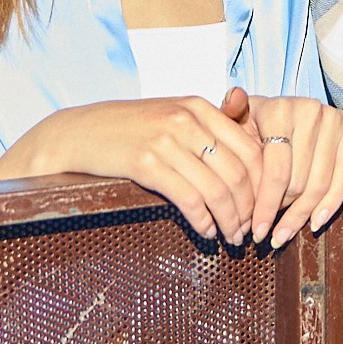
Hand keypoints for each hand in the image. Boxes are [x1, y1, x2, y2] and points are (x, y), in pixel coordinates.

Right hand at [1, 88, 271, 243]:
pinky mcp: (145, 163)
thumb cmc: (129, 128)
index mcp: (198, 106)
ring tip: (232, 237)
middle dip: (250, 208)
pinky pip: (189, 200)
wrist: (78, 133)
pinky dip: (203, 222)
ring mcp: (166, 140)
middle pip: (238, 172)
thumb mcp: (171, 115)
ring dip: (230, 221)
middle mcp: (186, 119)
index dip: (264, 183)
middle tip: (251, 231)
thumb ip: (210, 126)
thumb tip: (254, 150)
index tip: (264, 206)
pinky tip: (205, 233)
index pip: (250, 147)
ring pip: (217, 190)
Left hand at [244, 93, 342, 246]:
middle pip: (299, 181)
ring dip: (302, 216)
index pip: (276, 170)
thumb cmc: (256, 123)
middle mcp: (309, 110)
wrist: (286, 110)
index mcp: (279, 109)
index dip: (266, 205)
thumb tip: (234, 96)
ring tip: (285, 234)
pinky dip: (330, 204)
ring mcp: (333, 119)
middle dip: (281, 213)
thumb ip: (229, 114)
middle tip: (269, 233)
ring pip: (320, 184)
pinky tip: (314, 222)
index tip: (256, 230)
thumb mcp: (238, 119)